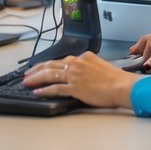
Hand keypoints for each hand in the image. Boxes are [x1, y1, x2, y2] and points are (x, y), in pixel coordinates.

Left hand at [22, 53, 136, 108]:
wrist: (122, 86)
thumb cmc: (116, 80)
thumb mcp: (100, 67)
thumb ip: (88, 69)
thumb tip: (80, 76)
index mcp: (85, 57)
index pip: (62, 59)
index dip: (49, 64)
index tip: (42, 67)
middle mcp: (78, 64)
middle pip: (51, 64)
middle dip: (36, 69)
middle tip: (27, 74)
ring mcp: (75, 75)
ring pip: (50, 74)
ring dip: (36, 78)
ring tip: (27, 82)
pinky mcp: (74, 87)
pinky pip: (55, 88)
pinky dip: (44, 90)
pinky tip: (37, 92)